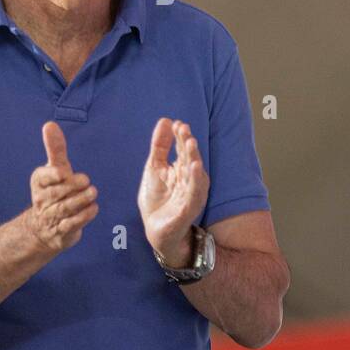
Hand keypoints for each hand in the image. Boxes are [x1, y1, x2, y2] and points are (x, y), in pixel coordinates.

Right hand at [23, 121, 98, 253]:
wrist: (43, 228)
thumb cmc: (53, 191)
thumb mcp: (54, 169)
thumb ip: (55, 148)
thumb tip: (49, 124)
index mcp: (39, 182)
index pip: (43, 177)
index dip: (54, 175)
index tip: (63, 172)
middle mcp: (42, 200)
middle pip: (57, 193)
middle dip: (71, 187)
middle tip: (86, 182)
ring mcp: (50, 217)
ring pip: (65, 209)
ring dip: (80, 201)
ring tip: (92, 193)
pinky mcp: (61, 232)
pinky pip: (71, 225)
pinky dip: (83, 217)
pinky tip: (93, 208)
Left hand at [137, 118, 209, 264]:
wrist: (155, 230)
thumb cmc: (157, 199)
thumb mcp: (154, 168)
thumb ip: (159, 146)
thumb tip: (165, 120)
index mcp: (182, 169)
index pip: (183, 149)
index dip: (181, 137)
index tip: (177, 123)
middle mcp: (189, 180)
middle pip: (190, 159)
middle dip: (188, 144)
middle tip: (184, 129)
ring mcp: (190, 194)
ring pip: (195, 174)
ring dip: (194, 159)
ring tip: (191, 144)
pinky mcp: (188, 209)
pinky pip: (194, 194)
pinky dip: (195, 181)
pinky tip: (194, 168)